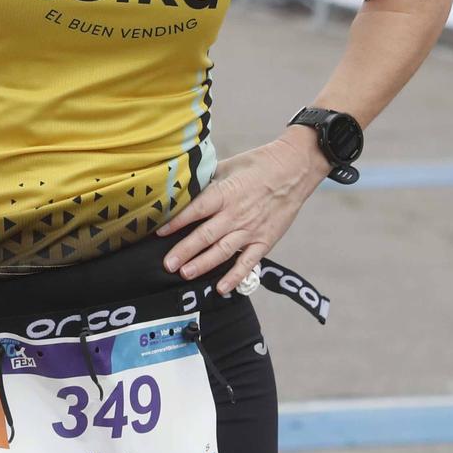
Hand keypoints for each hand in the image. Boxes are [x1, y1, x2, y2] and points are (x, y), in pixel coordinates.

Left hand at [157, 132, 327, 294]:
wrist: (293, 169)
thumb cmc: (258, 164)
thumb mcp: (228, 166)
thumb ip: (207, 181)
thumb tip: (185, 189)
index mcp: (224, 193)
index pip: (195, 211)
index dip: (175, 223)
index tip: (159, 233)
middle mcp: (235, 214)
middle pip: (204, 236)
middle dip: (184, 251)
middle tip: (167, 264)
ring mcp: (250, 230)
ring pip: (222, 251)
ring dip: (202, 264)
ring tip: (185, 274)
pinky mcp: (264, 241)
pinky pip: (248, 262)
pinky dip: (235, 276)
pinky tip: (221, 287)